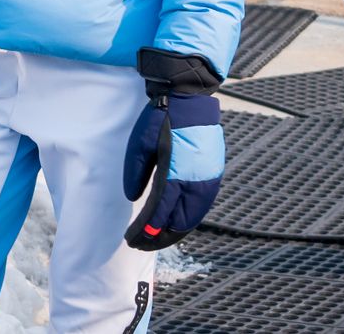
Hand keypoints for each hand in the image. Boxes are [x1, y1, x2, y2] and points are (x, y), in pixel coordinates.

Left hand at [123, 47, 224, 249]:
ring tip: (156, 240)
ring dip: (174, 233)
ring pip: (192, 219)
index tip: (130, 239)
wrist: (190, 98)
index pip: (157, 213)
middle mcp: (195, 181)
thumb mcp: (140, 144)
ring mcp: (207, 179)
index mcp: (175, 173)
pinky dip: (188, 221)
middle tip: (140, 244)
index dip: (144, 230)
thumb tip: (135, 200)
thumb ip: (136, 173)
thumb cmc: (161, 118)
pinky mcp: (213, 175)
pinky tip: (176, 224)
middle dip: (157, 239)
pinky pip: (201, 207)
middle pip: (177, 224)